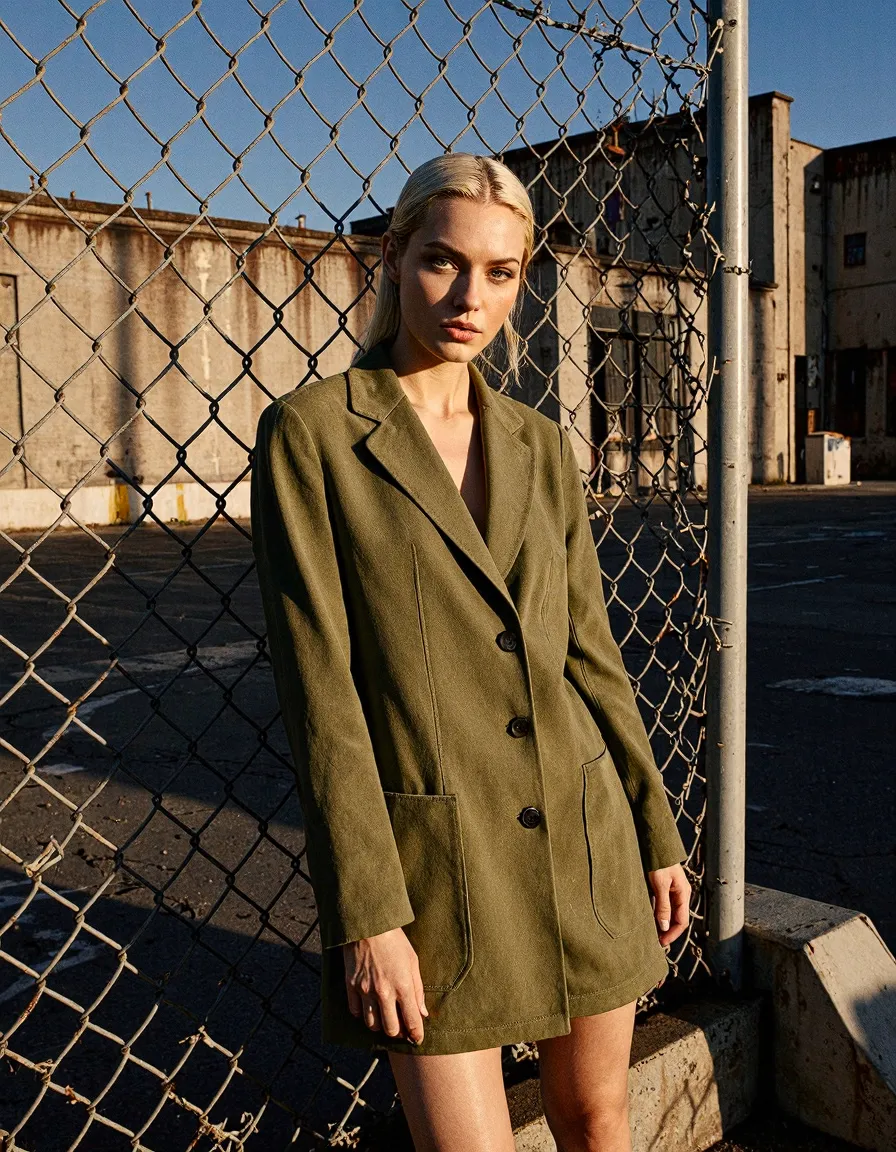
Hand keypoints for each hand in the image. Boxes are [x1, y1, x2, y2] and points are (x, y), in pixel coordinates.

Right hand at [343, 926, 428, 1043]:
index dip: (416, 1034)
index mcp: (403, 986)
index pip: (412, 1021)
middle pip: (391, 1029)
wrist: (368, 925)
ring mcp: (365, 991)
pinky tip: (369, 1008)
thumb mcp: (413, 961)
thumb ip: (418, 989)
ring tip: (385, 1018)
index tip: (417, 1039)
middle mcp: (384, 992)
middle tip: (401, 1028)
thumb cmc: (394, 940)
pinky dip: (363, 1014)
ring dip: (380, 1025)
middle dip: (398, 1032)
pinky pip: (356, 1012)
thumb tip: (422, 1012)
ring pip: (372, 1025)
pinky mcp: (351, 987)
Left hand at [647, 862, 690, 947]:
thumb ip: (663, 905)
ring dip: (661, 923)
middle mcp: (680, 894)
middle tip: (654, 942)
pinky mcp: (664, 887)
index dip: (672, 934)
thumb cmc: (659, 861)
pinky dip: (657, 914)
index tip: (660, 943)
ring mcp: (672, 891)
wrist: (654, 843)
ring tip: (650, 933)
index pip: (682, 922)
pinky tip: (649, 918)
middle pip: (676, 919)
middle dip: (667, 931)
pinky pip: (663, 905)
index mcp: (683, 894)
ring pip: (669, 912)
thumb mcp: (660, 884)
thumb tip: (664, 927)